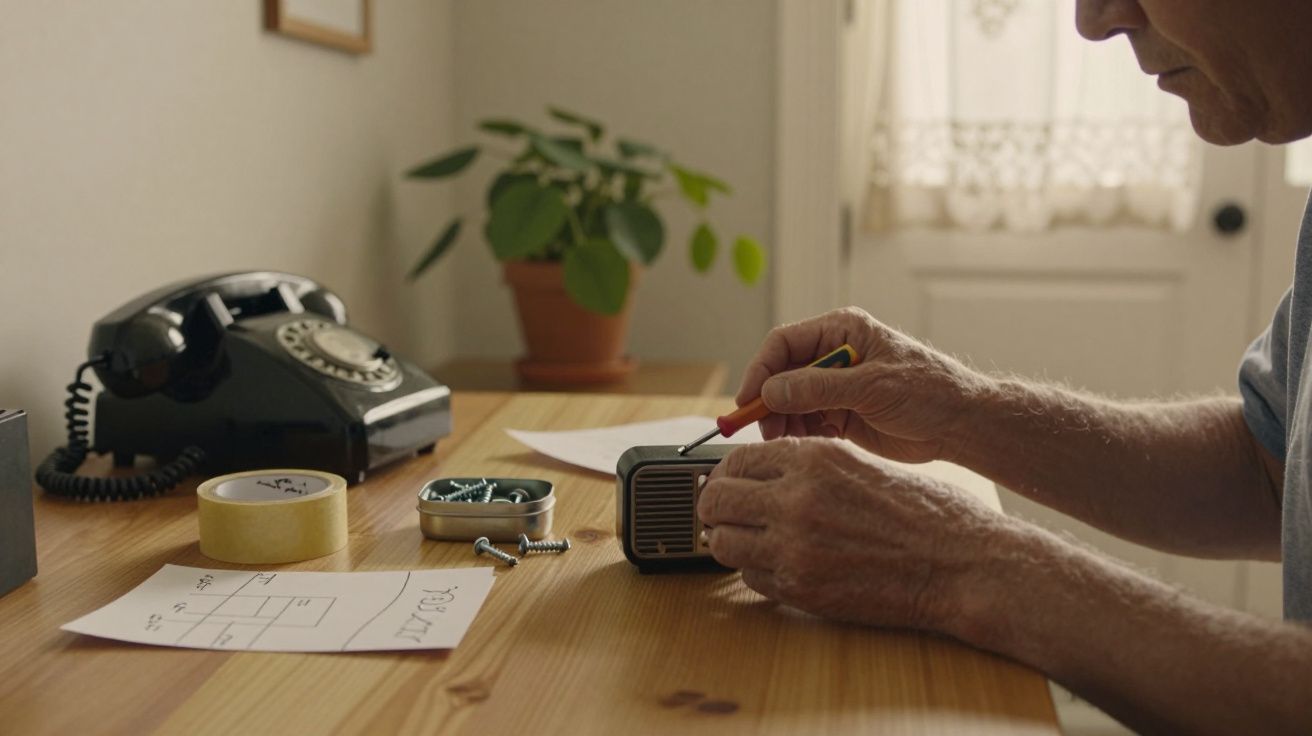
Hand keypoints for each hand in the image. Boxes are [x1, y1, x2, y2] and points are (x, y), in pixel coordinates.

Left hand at [698, 437, 1011, 633]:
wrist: (960, 563)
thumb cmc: (924, 512)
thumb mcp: (859, 463)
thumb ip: (806, 465)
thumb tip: (758, 472)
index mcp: (812, 458)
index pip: (735, 459)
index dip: (726, 472)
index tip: (728, 481)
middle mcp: (795, 499)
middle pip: (715, 500)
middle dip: (714, 506)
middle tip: (725, 513)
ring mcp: (794, 548)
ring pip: (722, 542)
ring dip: (729, 540)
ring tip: (748, 540)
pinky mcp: (801, 589)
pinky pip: (750, 578)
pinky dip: (756, 571)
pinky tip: (780, 564)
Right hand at [738, 307, 987, 462]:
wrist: (961, 424)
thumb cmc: (929, 391)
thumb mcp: (872, 386)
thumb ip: (818, 388)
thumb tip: (770, 392)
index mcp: (841, 331)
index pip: (783, 344)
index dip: (760, 371)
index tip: (748, 401)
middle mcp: (832, 355)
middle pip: (780, 375)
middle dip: (769, 403)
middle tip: (765, 432)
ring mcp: (835, 387)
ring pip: (789, 403)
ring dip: (783, 423)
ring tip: (788, 442)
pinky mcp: (841, 415)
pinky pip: (806, 423)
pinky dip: (801, 436)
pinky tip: (811, 446)